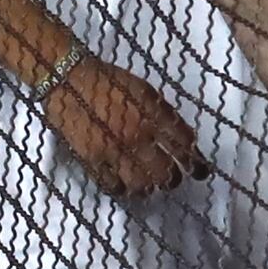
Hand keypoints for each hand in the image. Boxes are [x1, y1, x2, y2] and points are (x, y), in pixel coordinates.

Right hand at [42, 56, 207, 197]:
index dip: (195, 162)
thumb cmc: (109, 81)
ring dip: (149, 188)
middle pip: (164, 170)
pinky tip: (126, 188)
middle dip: (173, 179)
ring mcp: (113, 148)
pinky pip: (111, 183)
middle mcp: (137, 134)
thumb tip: (184, 138)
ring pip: (140, 182)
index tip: (199, 170)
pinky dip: (122, 190)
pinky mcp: (90, 157)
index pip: (183, 145)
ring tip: (150, 188)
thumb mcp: (146, 91)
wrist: (68, 79)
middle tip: (173, 180)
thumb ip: (165, 114)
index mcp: (153, 115)